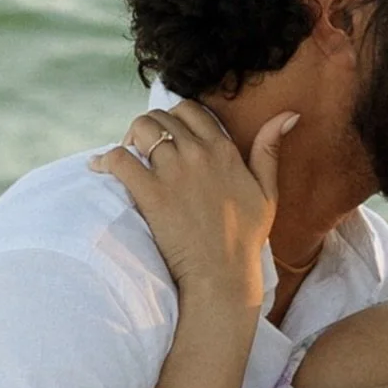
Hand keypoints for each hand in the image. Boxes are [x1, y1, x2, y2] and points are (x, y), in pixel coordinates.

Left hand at [88, 102, 297, 305]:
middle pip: (162, 117)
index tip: (168, 134)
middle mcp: (198, 154)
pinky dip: (106, 160)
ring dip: (129, 137)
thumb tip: (288, 115)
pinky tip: (99, 168)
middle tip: (142, 146)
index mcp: (223, 150)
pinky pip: (121, 160)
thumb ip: (270, 151)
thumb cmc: (245, 241)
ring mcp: (174, 173)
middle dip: (149, 126)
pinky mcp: (152, 194)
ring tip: (126, 155)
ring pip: (141, 130)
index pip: (191, 110)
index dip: (175, 116)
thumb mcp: (266, 193)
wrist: (223, 276)